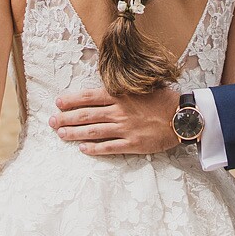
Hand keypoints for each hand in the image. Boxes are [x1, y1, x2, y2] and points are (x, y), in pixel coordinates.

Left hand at [51, 85, 179, 155]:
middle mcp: (119, 112)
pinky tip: (82, 149)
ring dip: (75, 134)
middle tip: (51, 122)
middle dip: (65, 119)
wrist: (182, 116)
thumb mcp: (142, 86)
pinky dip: (94, 148)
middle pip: (85, 115)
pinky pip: (108, 147)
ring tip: (61, 135)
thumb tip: (106, 86)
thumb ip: (123, 87)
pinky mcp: (132, 143)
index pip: (88, 97)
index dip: (71, 101)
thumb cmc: (164, 99)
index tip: (58, 103)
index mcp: (120, 95)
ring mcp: (125, 129)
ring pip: (93, 131)